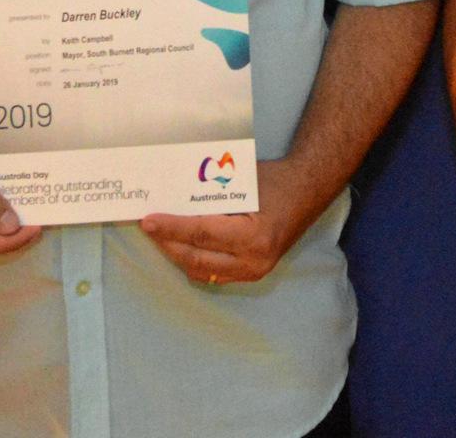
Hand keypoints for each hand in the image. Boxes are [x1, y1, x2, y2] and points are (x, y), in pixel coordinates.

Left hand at [139, 153, 325, 284]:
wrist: (307, 191)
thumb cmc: (275, 180)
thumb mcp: (242, 181)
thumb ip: (210, 192)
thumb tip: (171, 195)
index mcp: (254, 236)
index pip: (201, 234)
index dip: (172, 228)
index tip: (148, 221)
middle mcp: (254, 261)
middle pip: (197, 258)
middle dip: (168, 243)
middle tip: (148, 228)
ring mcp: (254, 272)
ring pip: (202, 271)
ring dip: (178, 255)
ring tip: (160, 236)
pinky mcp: (252, 274)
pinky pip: (214, 275)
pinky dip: (194, 262)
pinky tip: (180, 246)